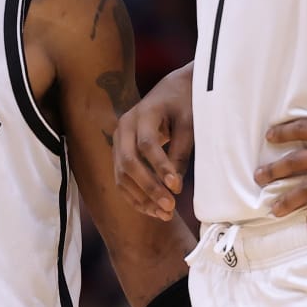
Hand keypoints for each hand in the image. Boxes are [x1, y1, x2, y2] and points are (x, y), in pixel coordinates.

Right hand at [113, 64, 193, 219]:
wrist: (170, 92)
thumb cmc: (183, 105)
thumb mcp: (188, 122)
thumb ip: (180, 151)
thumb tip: (175, 186)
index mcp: (142, 113)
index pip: (147, 144)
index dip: (161, 167)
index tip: (178, 188)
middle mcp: (123, 127)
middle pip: (129, 162)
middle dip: (149, 188)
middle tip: (170, 207)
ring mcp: (118, 142)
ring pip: (122, 175)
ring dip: (141, 198)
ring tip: (164, 214)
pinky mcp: (119, 155)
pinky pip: (122, 180)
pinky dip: (136, 198)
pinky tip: (153, 211)